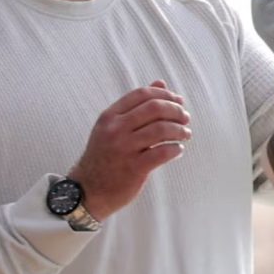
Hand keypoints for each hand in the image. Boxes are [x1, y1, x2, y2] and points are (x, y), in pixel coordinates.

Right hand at [69, 82, 191, 219]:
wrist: (87, 190)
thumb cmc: (105, 155)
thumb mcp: (112, 127)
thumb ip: (135, 105)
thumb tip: (160, 82)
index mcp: (110, 116)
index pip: (142, 94)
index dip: (165, 94)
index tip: (178, 101)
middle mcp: (115, 130)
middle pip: (155, 108)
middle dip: (177, 110)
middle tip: (186, 118)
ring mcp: (123, 149)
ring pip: (162, 129)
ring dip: (180, 130)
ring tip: (185, 134)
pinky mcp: (134, 168)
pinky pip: (163, 152)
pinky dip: (176, 149)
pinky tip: (177, 150)